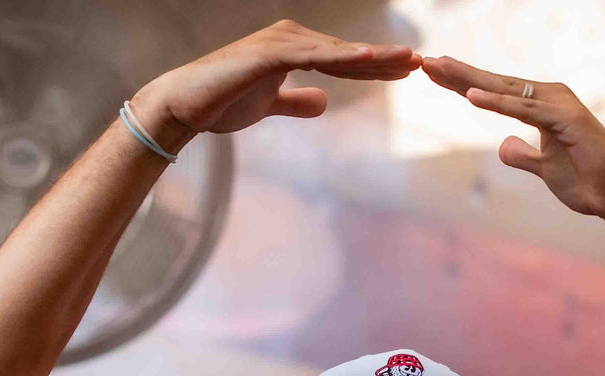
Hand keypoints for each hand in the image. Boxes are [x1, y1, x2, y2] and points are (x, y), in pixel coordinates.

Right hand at [132, 21, 420, 150]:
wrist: (183, 106)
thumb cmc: (220, 104)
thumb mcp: (268, 105)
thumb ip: (295, 102)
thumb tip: (323, 102)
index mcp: (293, 50)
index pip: (342, 61)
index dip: (375, 67)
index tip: (407, 72)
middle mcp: (290, 39)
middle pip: (346, 52)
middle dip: (383, 59)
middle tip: (421, 62)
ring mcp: (279, 44)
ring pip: (335, 51)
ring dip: (371, 56)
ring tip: (405, 60)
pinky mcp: (268, 55)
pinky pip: (312, 56)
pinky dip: (340, 57)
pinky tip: (366, 60)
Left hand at [420, 56, 604, 235]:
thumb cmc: (586, 180)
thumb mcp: (542, 168)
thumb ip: (522, 155)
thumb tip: (502, 145)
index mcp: (541, 106)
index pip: (493, 91)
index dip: (461, 82)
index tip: (430, 73)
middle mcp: (549, 98)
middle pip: (494, 83)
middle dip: (458, 73)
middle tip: (424, 60)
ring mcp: (559, 106)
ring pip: (505, 89)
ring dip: (469, 79)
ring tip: (437, 68)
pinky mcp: (567, 121)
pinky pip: (526, 110)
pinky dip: (499, 102)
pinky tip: (471, 96)